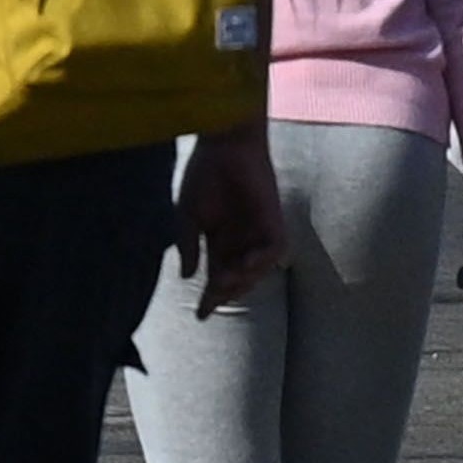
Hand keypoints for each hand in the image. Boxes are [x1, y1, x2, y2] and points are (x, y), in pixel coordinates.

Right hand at [174, 126, 287, 316]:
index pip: (216, 275)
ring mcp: (259, 231)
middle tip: (213, 297)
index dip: (210, 296)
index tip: (200, 315)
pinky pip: (276, 250)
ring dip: (245, 280)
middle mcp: (242, 240)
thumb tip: (186, 276)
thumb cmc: (203, 176)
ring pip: (259, 270)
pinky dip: (263, 261)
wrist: (224, 146)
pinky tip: (247, 262)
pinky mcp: (273, 220)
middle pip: (239, 278)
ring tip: (226, 280)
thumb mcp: (188, 216)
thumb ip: (188, 245)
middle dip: (227, 292)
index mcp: (220, 239)